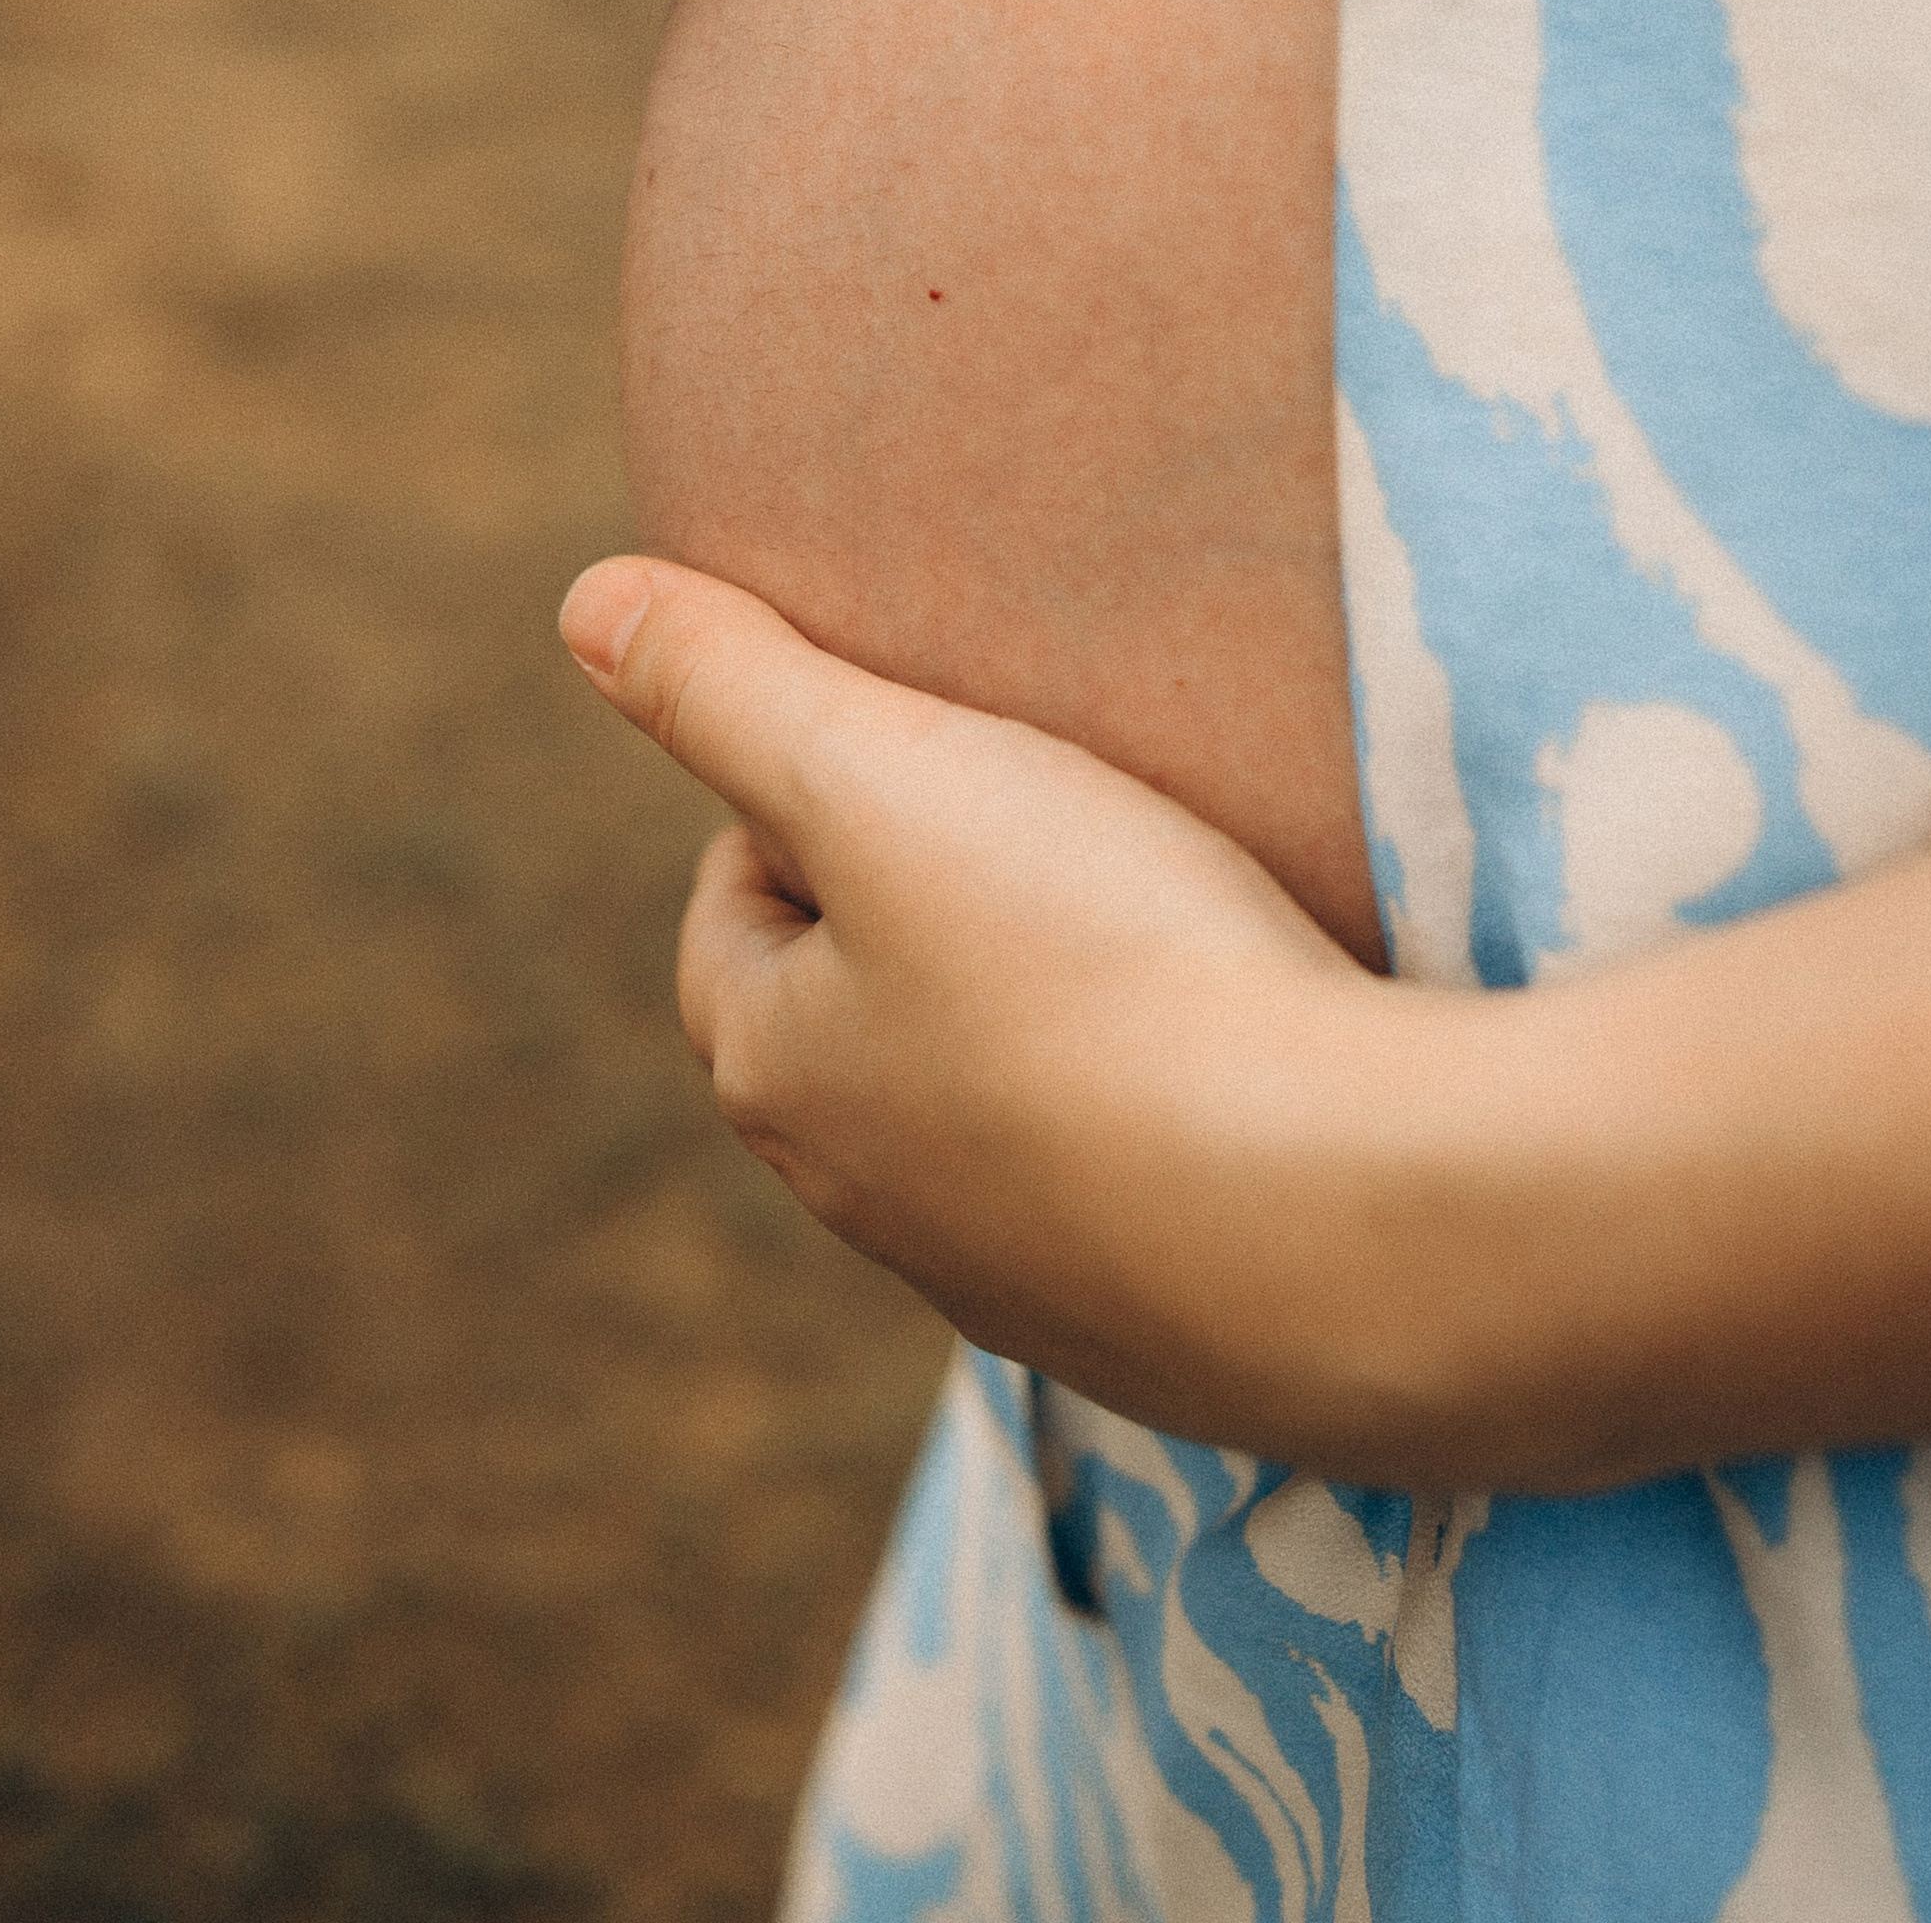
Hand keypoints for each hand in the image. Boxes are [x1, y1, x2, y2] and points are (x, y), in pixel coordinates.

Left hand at [556, 552, 1449, 1472]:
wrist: (1344, 1222)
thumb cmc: (1098, 968)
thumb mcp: (889, 776)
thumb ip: (732, 685)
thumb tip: (586, 603)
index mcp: (783, 1074)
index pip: (730, 914)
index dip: (801, 802)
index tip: (913, 740)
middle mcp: (879, 1208)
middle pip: (854, 1020)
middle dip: (917, 918)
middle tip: (1030, 812)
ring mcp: (1033, 1285)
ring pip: (994, 1116)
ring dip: (1042, 1021)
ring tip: (1149, 916)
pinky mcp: (1177, 1326)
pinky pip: (1134, 1190)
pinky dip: (1162, 1113)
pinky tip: (1245, 1054)